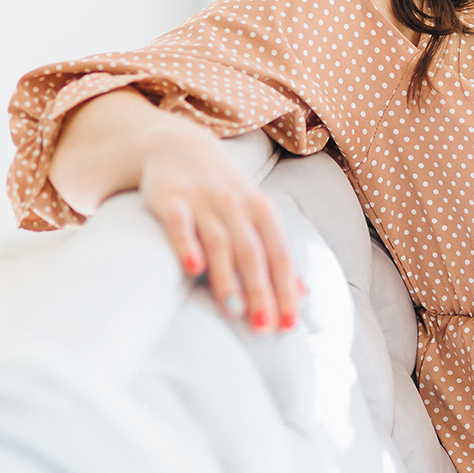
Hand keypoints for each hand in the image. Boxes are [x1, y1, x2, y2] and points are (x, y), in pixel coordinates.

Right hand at [139, 132, 304, 333]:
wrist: (179, 145)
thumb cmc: (224, 192)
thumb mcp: (255, 214)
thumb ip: (276, 253)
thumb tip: (302, 294)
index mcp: (261, 210)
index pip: (279, 255)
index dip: (285, 290)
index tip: (288, 325)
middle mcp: (235, 204)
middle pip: (252, 252)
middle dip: (260, 290)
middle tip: (263, 327)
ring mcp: (203, 200)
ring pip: (219, 242)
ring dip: (226, 277)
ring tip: (234, 310)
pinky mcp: (171, 198)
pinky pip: (180, 224)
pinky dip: (187, 245)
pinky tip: (192, 269)